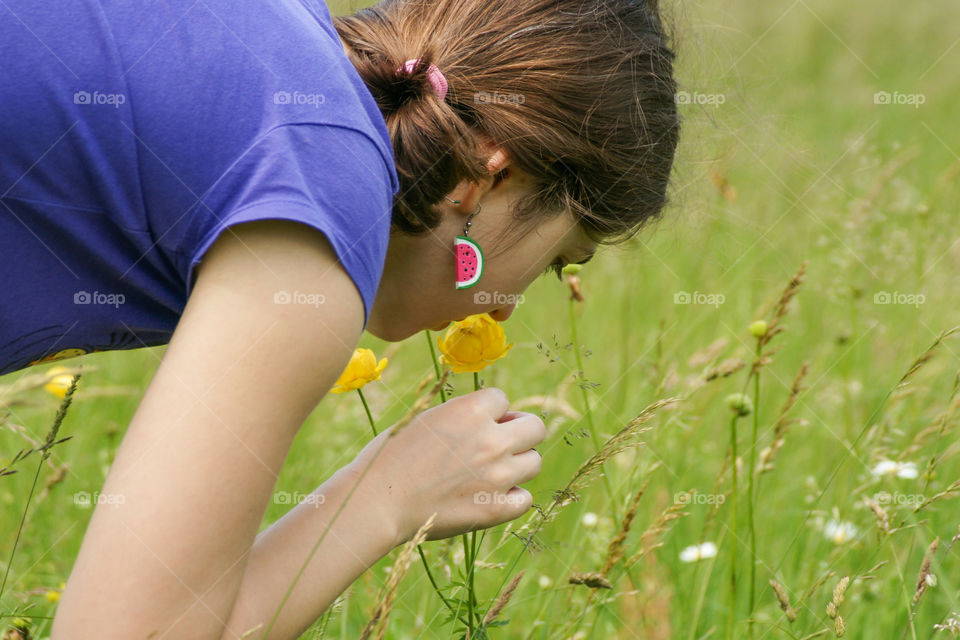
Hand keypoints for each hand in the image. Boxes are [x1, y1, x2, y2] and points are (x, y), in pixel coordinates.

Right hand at [342, 387, 544, 545]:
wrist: (376, 501)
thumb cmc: (389, 456)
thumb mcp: (425, 418)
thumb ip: (462, 416)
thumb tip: (492, 418)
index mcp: (471, 410)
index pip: (503, 399)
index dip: (490, 410)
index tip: (475, 424)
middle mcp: (491, 440)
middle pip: (535, 427)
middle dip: (520, 431)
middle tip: (500, 442)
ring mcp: (496, 476)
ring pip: (534, 462)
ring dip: (518, 464)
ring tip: (493, 471)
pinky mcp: (494, 509)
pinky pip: (524, 499)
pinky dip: (512, 497)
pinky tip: (492, 496)